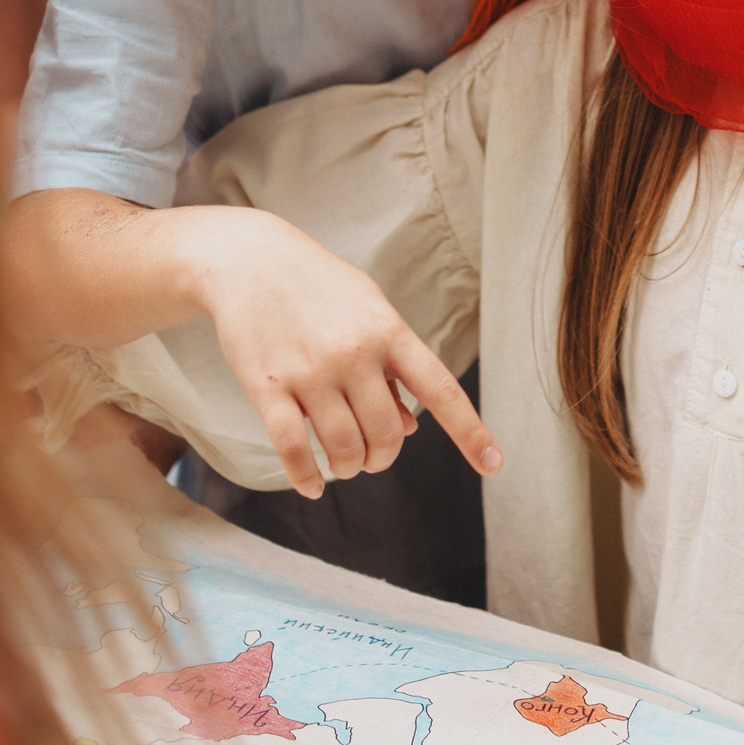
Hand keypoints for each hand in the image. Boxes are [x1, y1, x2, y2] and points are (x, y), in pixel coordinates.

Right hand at [181, 209, 501, 499]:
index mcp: (389, 331)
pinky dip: (306, 477)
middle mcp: (355, 353)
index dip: (470, 432)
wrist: (249, 259)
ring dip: (348, 467)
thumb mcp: (368, 310)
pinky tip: (311, 485)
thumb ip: (393, 365)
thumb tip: (411, 426)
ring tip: (344, 464)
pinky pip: (292, 448)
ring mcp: (310, 371)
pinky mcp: (267, 386)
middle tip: (372, 457)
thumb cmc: (318, 286)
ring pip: (344, 447)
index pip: (440, 390)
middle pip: (387, 433)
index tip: (494, 464)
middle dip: (383, 457)